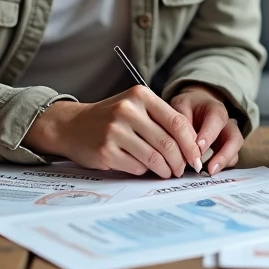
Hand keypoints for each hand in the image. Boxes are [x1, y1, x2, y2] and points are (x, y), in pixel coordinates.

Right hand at [22, 86, 204, 178]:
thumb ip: (161, 120)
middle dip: (180, 161)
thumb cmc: (111, 118)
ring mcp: (115, 131)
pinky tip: (143, 168)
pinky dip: (144, 171)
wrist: (71, 125)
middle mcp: (128, 110)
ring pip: (154, 157)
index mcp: (140, 95)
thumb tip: (191, 146)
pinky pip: (136, 167)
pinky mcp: (106, 150)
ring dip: (165, 169)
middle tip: (183, 169)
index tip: (197, 157)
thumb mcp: (135, 107)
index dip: (191, 143)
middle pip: (168, 142)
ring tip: (167, 172)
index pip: (177, 122)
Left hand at [170, 84, 243, 175]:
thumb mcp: (181, 104)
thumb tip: (181, 139)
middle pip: (234, 139)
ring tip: (209, 172)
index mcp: (216, 109)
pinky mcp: (226, 149)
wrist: (196, 106)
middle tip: (210, 169)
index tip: (198, 148)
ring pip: (235, 152)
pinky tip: (207, 171)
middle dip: (224, 155)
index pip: (217, 121)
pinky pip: (229, 159)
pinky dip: (220, 166)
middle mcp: (227, 124)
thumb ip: (182, 119)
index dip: (209, 135)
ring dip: (223, 163)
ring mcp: (229, 138)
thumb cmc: (189, 106)